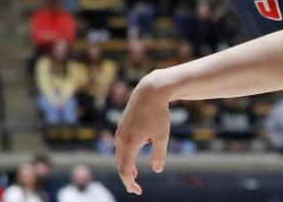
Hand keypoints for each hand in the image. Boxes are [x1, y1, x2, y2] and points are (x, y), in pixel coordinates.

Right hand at [115, 72, 170, 194]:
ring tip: (134, 173)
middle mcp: (121, 138)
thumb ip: (159, 155)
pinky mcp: (123, 123)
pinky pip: (122, 142)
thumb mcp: (162, 136)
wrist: (151, 90)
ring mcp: (120, 130)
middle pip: (120, 163)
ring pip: (120, 152)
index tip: (136, 191)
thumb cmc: (158, 113)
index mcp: (129, 144)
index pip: (125, 170)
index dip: (130, 183)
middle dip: (127, 176)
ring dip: (126, 164)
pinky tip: (137, 151)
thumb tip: (157, 170)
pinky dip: (126, 152)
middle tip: (135, 186)